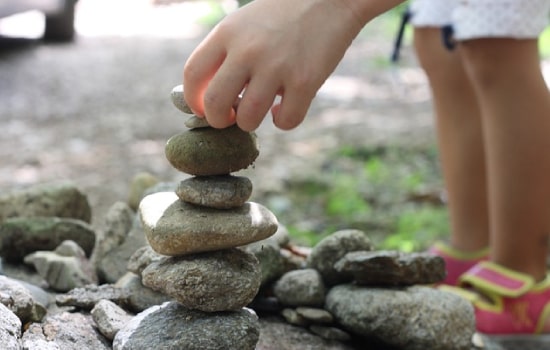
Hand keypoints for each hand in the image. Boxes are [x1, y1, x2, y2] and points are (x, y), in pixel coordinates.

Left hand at [183, 0, 364, 130]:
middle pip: (215, 103)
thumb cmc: (283, 14)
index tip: (204, 108)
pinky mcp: (305, 80)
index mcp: (227, 32)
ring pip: (248, 119)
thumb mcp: (244, 23)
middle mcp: (248, 49)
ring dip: (251, 122)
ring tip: (261, 109)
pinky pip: (286, 120)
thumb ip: (224, 53)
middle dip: (219, 120)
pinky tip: (285, 107)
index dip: (194, 100)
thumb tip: (210, 98)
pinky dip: (283, 121)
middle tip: (230, 118)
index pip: (193, 74)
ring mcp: (277, 66)